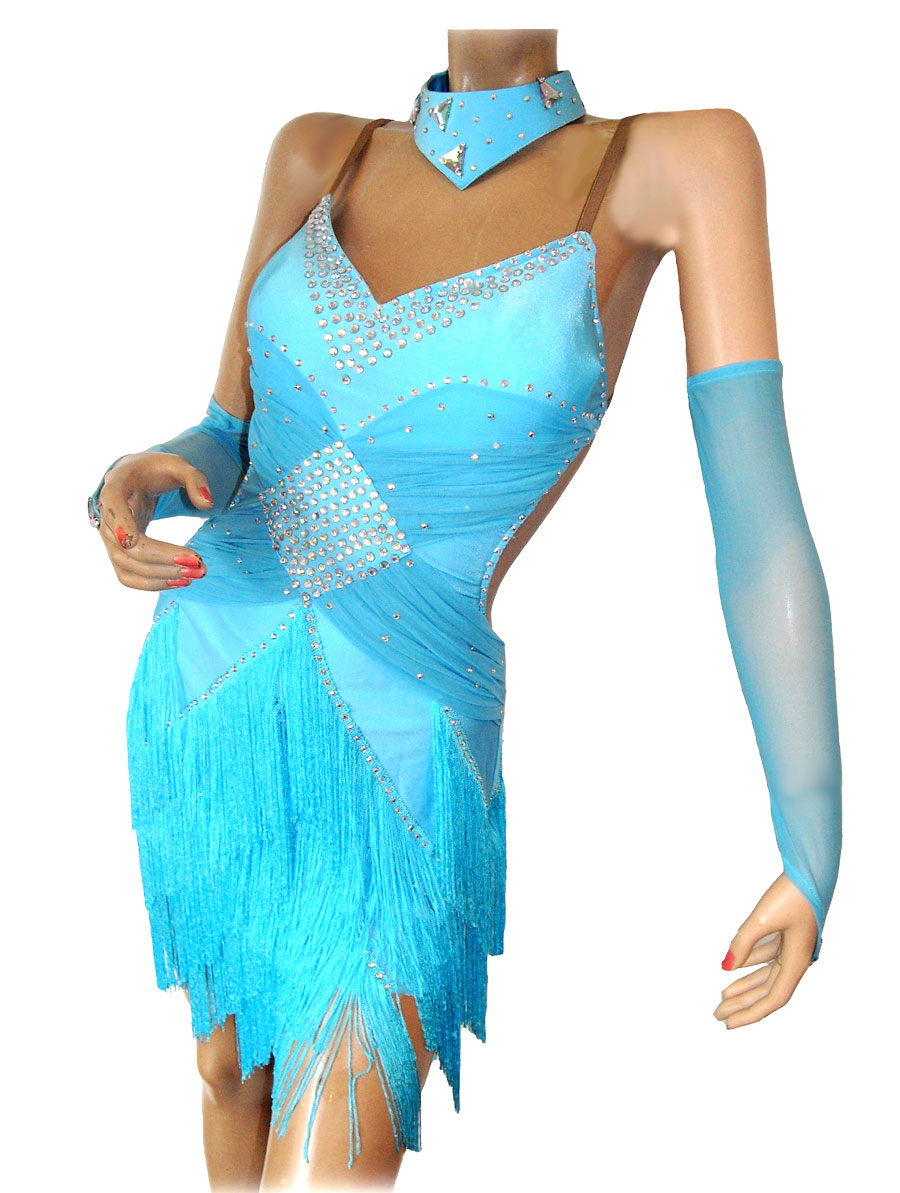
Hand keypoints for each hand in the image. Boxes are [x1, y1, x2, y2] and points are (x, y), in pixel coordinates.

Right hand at [94, 450, 213, 590]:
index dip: (120, 525)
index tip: (132, 540)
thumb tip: (207, 504)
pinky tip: (180, 581)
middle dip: (162, 558)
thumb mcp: (178, 464)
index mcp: (116, 488)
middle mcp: (106, 517)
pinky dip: (153, 583)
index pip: (112, 507)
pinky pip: (129, 576)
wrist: (136, 479)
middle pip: (126, 547)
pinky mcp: (118, 553)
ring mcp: (110, 539)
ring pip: (127, 567)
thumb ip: (195, 479)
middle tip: (198, 563)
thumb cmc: (156, 470)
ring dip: (161, 577)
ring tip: (195, 574)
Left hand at [713, 872, 817, 1028]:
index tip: (728, 1023)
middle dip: (743, 1004)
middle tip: (718, 1015)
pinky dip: (751, 962)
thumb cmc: (793, 894)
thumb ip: (743, 943)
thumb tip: (726, 966)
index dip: (750, 1013)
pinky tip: (734, 966)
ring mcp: (794, 946)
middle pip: (768, 991)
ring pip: (767, 974)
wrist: (811, 870)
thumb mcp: (762, 919)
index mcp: (798, 961)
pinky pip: (768, 955)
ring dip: (746, 985)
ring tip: (723, 997)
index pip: (773, 998)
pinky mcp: (788, 932)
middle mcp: (798, 958)